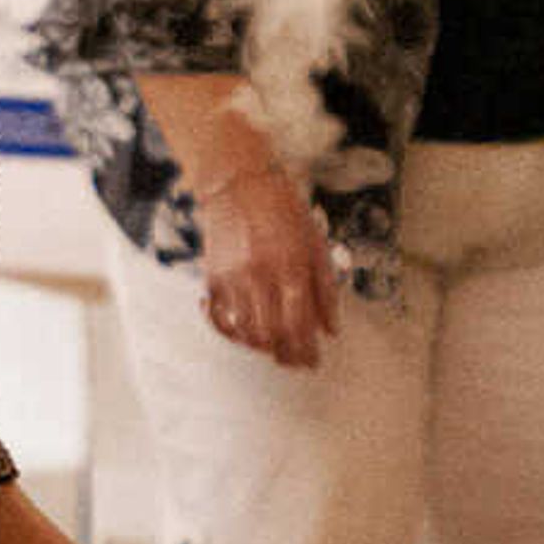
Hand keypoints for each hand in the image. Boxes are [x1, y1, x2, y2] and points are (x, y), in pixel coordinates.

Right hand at [192, 157, 341, 371]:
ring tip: (273, 347)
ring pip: (245, 334)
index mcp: (292, 267)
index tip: (312, 361)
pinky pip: (218, 319)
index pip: (300, 326)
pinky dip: (229, 332)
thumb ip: (325, 288)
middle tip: (295, 362)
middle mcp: (261, 277)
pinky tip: (241, 329)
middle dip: (286, 357)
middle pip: (272, 337)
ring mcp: (233, 279)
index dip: (307, 352)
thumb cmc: (282, 208)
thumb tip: (330, 329)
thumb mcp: (316, 242)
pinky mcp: (213, 277)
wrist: (238, 181)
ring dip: (261, 348)